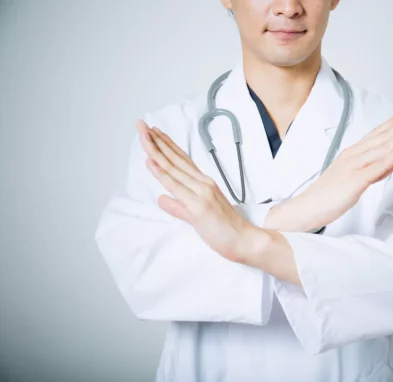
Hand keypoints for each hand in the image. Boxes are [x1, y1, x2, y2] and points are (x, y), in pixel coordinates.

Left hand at [136, 119, 257, 262]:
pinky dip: (162, 173)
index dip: (167, 145)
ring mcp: (200, 194)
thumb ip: (180, 205)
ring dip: (156, 151)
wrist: (244, 240)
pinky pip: (176, 187)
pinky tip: (151, 162)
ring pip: (173, 169)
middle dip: (157, 141)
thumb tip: (163, 199)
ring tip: (143, 136)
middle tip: (142, 125)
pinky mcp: (198, 208)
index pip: (182, 160)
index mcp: (204, 184)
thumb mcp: (198, 215)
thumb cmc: (225, 229)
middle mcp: (202, 184)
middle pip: (175, 159)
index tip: (154, 132)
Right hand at [269, 109, 392, 230]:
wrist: (306, 208)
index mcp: (352, 154)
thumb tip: (392, 163)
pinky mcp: (356, 179)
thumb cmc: (327, 196)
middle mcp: (354, 155)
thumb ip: (374, 170)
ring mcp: (354, 166)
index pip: (378, 135)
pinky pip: (379, 164)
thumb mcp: (354, 180)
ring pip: (383, 146)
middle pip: (383, 136)